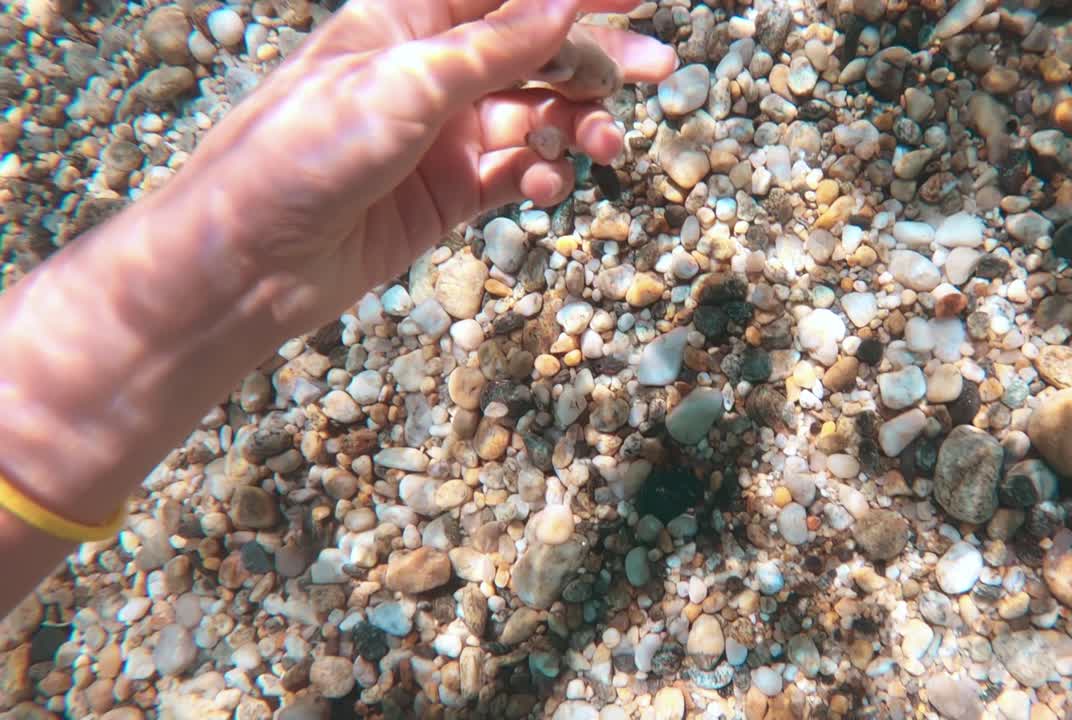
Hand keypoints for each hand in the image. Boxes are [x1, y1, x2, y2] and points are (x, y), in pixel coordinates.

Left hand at [180, 0, 675, 336]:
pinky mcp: (448, 195)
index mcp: (407, 20)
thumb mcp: (406, 86)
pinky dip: (539, 177)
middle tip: (659, 71)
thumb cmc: (303, 153)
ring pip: (534, 116)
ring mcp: (441, 135)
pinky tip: (543, 187)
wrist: (250, 266)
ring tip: (605, 147)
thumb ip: (495, 46)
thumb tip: (567, 1)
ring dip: (574, 125)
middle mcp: (430, 72)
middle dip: (593, 60)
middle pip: (533, 51)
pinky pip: (515, 174)